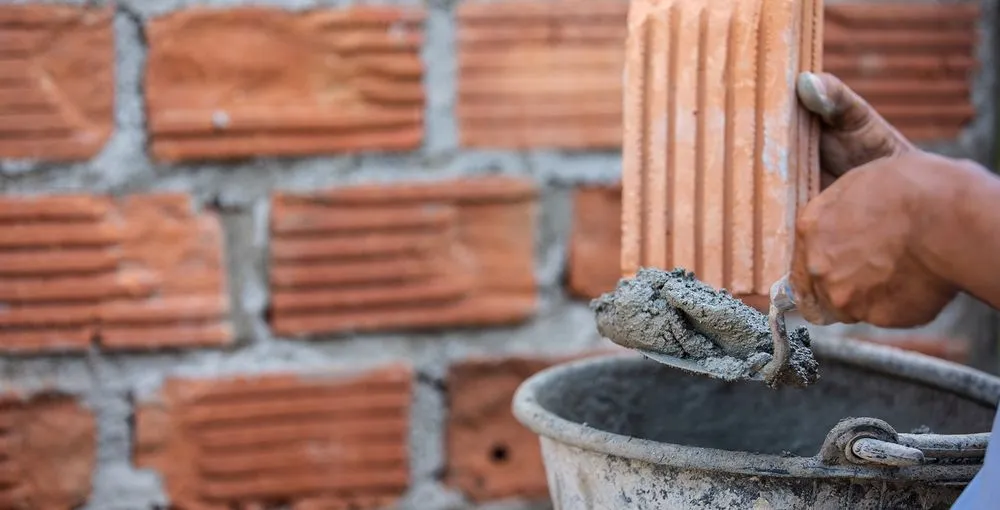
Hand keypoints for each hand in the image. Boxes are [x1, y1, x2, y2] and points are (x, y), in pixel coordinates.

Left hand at [790, 72, 964, 326]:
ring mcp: (843, 295)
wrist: (956, 219)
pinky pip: (876, 316)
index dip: (819, 249)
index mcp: (808, 226)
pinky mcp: (876, 317)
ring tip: (891, 269)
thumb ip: (835, 118)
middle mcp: (815, 264)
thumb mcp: (868, 142)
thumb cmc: (914, 182)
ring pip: (842, 304)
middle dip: (836, 274)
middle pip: (814, 283)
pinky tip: (911, 280)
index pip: (799, 250)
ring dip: (860, 292)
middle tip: (869, 259)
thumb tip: (806, 82)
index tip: (839, 247)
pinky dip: (892, 304)